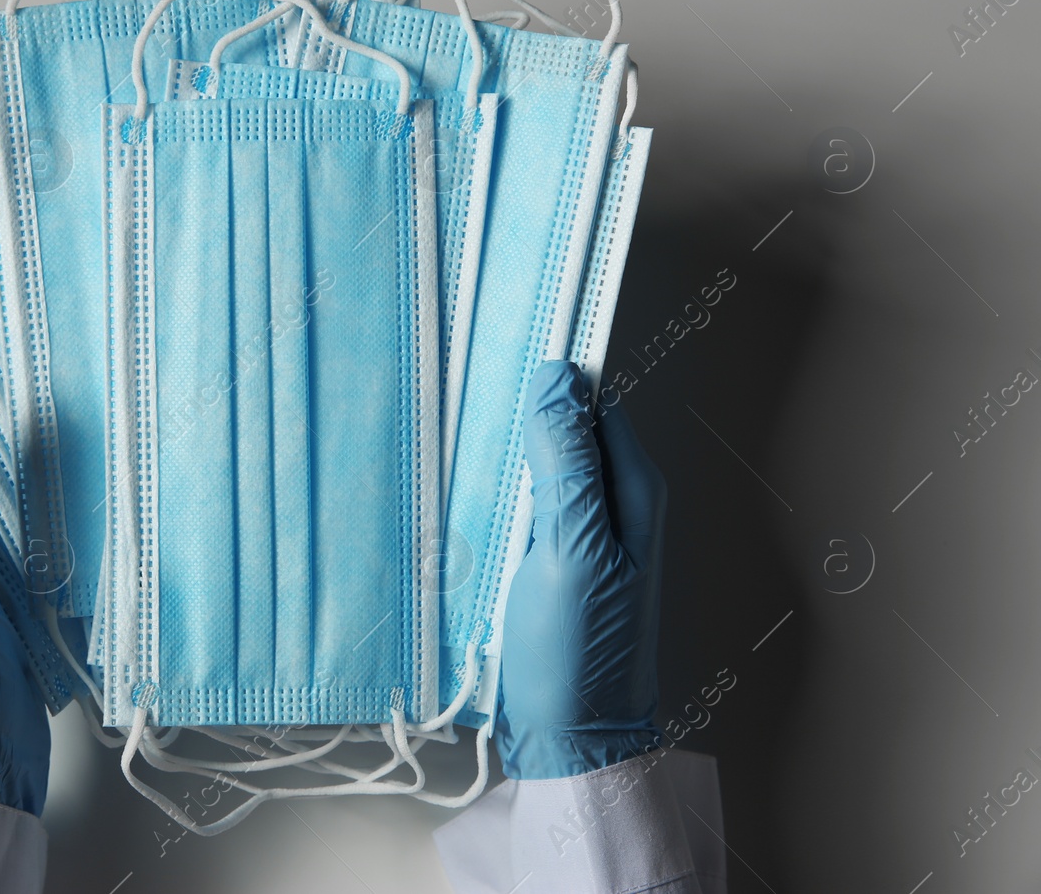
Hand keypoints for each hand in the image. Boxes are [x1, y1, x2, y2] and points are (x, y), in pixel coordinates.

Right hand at [494, 361, 665, 780]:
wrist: (570, 741)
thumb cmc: (578, 655)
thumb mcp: (570, 550)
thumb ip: (566, 465)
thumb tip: (558, 378)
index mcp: (633, 491)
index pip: (596, 401)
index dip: (553, 374)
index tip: (503, 345)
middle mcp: (615, 505)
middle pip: (565, 429)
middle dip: (519, 412)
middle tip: (464, 393)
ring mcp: (583, 534)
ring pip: (539, 467)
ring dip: (502, 456)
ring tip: (454, 440)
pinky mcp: (551, 561)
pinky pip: (523, 505)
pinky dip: (495, 495)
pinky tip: (463, 496)